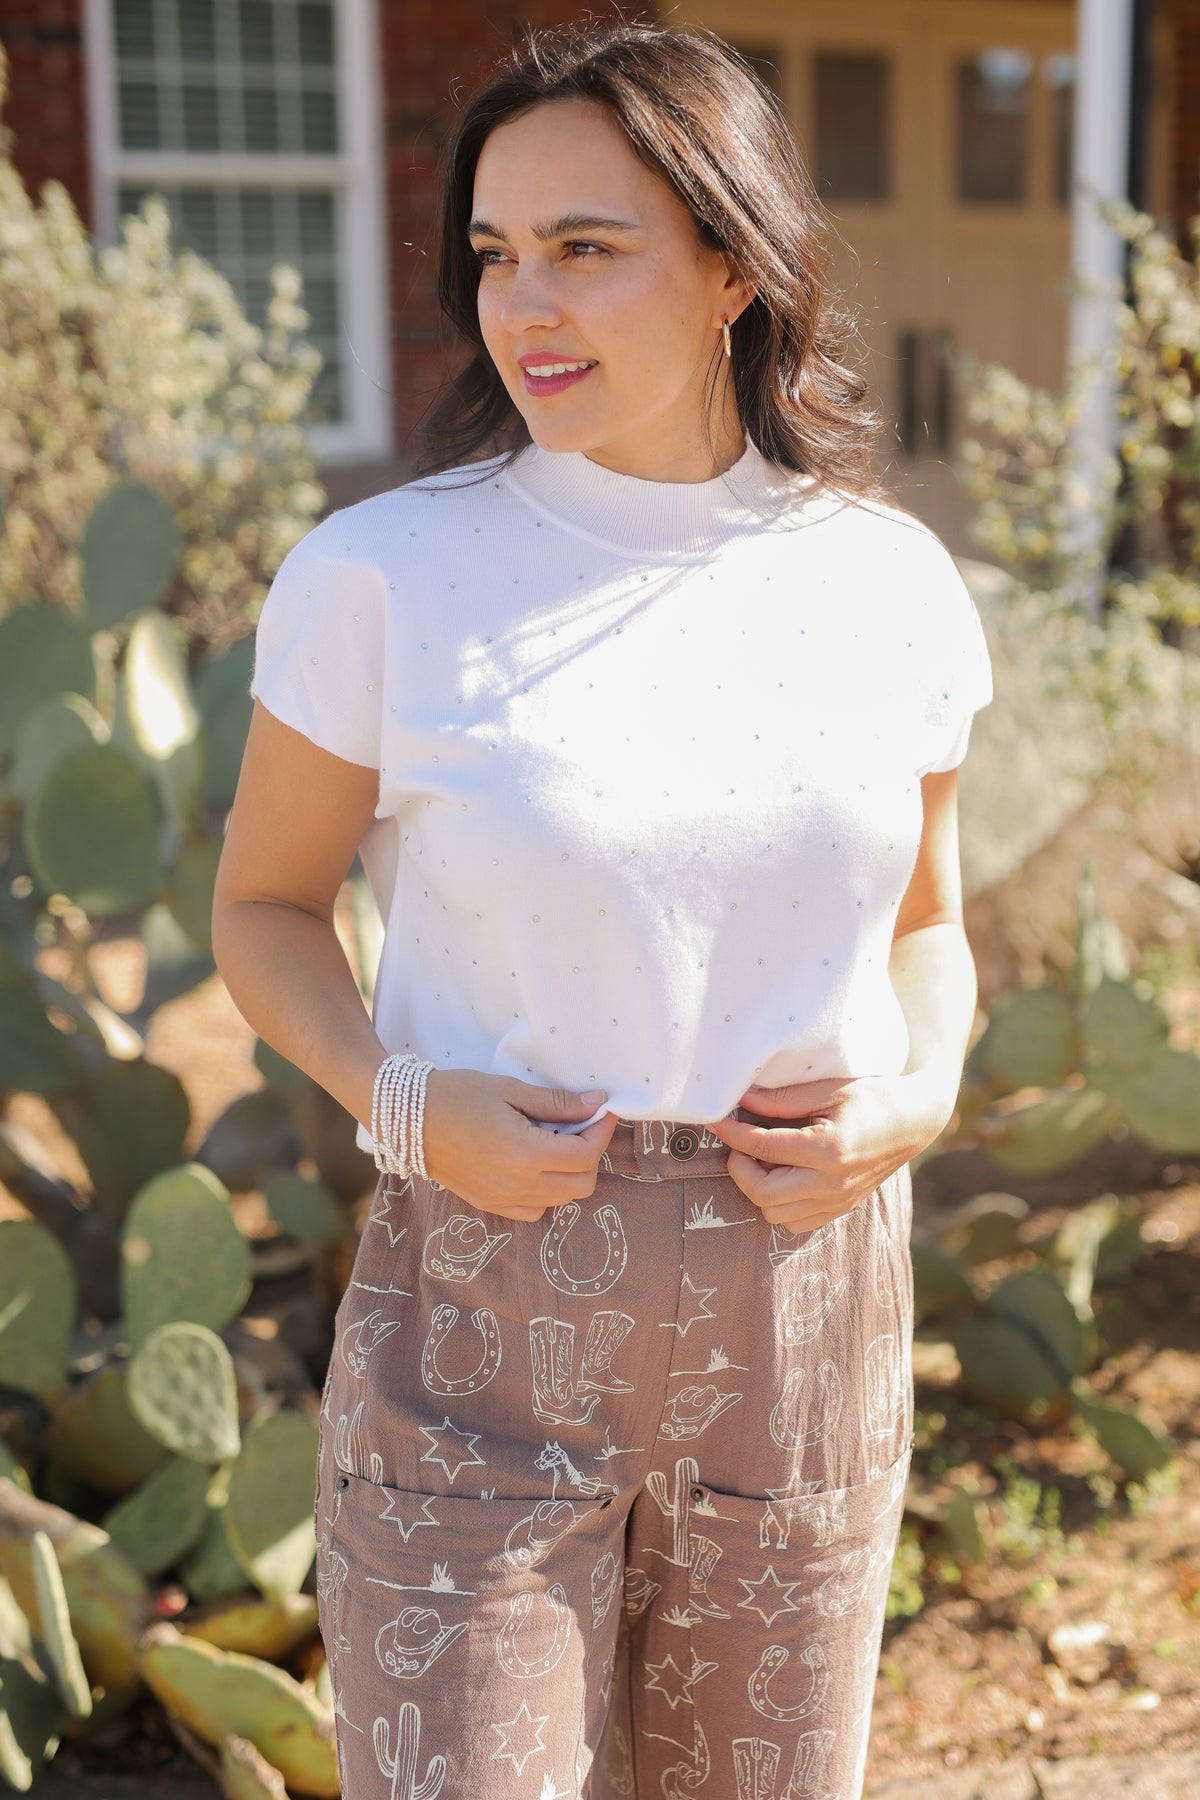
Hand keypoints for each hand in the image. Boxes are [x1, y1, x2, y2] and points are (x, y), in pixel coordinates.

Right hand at [421, 1070, 617, 1221]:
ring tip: (557, 1142)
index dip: (601, 1132)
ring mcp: (502, 1199)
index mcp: (524, 1154)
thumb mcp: (510, 1091)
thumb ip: (557, 1103)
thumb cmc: (457, 1096)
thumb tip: (597, 1103)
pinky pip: (534, 1210)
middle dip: (591, 1154)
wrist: (407, 1118)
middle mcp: (517, 1185)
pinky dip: (546, 1192)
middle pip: (581, 1184)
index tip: (602, 1111)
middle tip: (582, 1126)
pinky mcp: (489, 1204)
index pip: (585, 1155)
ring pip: (561, 1200)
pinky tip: (535, 1165)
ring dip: (570, 1174)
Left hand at [705, 1072, 951, 1235]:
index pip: (762, 1148)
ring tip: (766, 1159)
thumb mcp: (828, 1089)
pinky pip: (795, 1222)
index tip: (716, 1120)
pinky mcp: (840, 1209)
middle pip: (762, 1193)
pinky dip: (779, 1203)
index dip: (731, 1134)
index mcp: (829, 1149)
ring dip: (759, 1188)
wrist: (913, 1122)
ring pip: (774, 1214)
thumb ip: (782, 1098)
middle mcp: (831, 1183)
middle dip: (740, 1168)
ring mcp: (837, 1201)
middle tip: (742, 1144)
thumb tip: (740, 1099)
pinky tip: (785, 1175)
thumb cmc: (872, 1098)